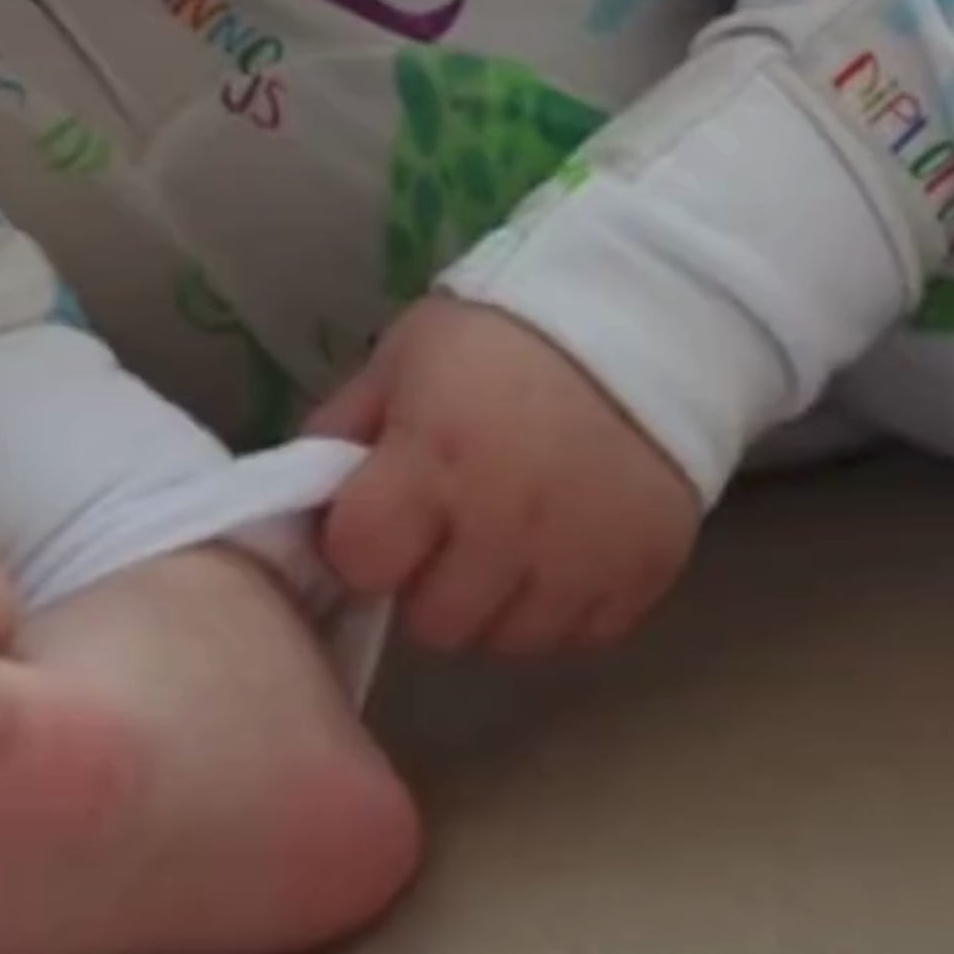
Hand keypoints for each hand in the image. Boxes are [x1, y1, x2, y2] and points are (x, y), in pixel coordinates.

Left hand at [311, 298, 701, 658]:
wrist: (646, 310)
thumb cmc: (506, 329)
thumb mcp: (408, 353)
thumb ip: (347, 426)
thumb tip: (307, 495)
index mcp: (432, 462)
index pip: (358, 560)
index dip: (364, 540)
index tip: (384, 513)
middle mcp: (502, 527)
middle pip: (432, 622)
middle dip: (430, 580)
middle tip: (453, 525)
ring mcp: (577, 562)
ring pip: (505, 642)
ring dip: (496, 601)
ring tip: (512, 534)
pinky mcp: (639, 579)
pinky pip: (578, 637)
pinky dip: (565, 603)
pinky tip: (567, 542)